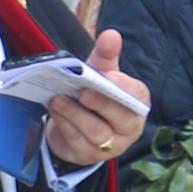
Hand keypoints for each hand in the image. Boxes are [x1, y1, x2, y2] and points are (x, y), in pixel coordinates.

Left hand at [46, 31, 148, 170]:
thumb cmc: (95, 95)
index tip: (109, 76)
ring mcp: (111, 146)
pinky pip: (78, 143)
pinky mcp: (89, 156)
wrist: (75, 125)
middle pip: (120, 118)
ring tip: (58, 100)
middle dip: (100, 103)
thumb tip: (111, 35)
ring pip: (97, 133)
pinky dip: (65, 125)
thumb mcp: (99, 74)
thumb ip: (105, 55)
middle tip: (81, 91)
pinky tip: (54, 110)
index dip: (125, 87)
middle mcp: (130, 127)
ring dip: (75, 115)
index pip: (138, 96)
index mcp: (137, 103)